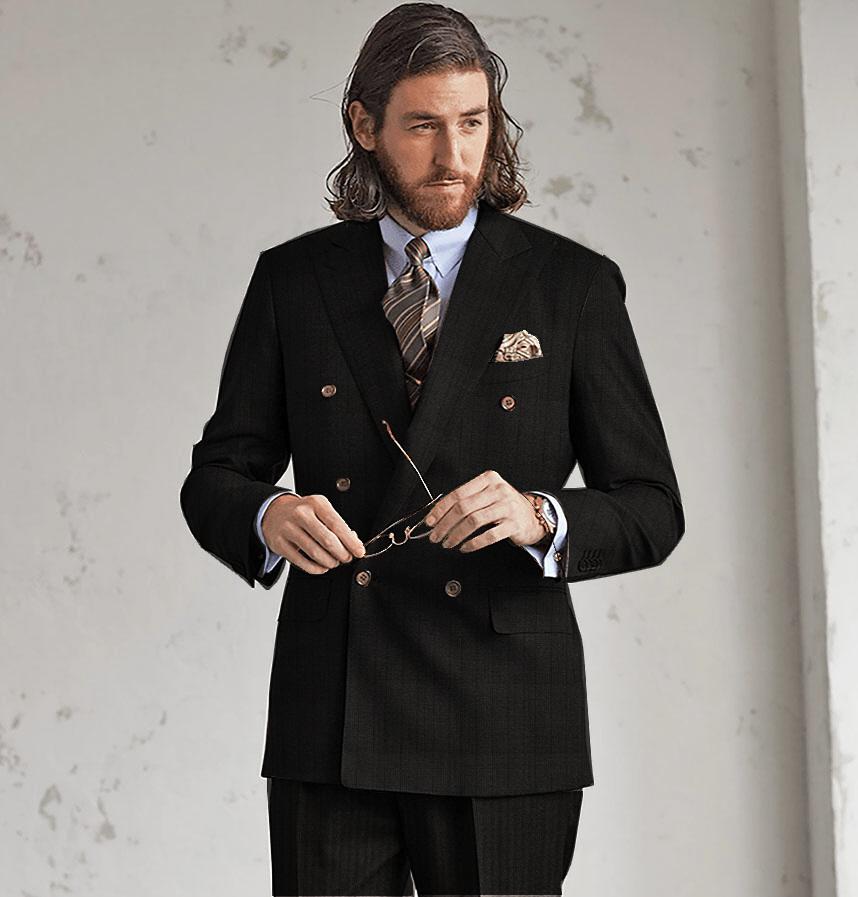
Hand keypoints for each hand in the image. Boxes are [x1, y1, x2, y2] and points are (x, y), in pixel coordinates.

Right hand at [261, 493, 365, 574]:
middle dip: (342, 553)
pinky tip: (321, 567)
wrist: (274, 512)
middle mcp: (301, 514)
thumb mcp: (321, 510)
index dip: (351, 541)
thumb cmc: (304, 513)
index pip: (337, 524)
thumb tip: (354, 543)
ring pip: (315, 553)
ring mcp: (288, 528)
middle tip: (347, 558)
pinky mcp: (279, 543)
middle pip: (327, 540)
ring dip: (330, 562)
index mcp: (316, 503)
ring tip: (334, 562)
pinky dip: (316, 568)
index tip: (359, 551)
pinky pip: (302, 562)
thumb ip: (337, 525)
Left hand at [422, 470, 545, 553]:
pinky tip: (464, 547)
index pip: (458, 494)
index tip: (430, 521)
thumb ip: (466, 500)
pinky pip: (488, 536)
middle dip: (445, 525)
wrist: (532, 516)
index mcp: (488, 479)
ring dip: (456, 535)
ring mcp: (507, 507)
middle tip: (435, 536)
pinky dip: (473, 544)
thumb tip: (437, 515)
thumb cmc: (504, 505)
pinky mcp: (514, 525)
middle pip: (463, 508)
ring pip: (473, 522)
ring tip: (447, 543)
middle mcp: (498, 490)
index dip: (440, 509)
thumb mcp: (487, 494)